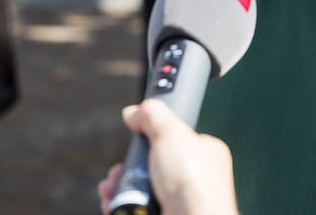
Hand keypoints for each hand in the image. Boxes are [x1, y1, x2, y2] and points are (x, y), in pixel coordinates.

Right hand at [97, 99, 237, 214]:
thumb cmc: (192, 180)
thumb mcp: (170, 132)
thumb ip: (153, 115)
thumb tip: (134, 112)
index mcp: (205, 153)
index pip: (175, 138)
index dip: (152, 137)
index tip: (135, 138)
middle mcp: (195, 177)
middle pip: (152, 164)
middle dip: (127, 166)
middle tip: (117, 169)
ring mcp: (180, 199)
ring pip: (141, 187)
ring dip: (120, 185)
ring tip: (110, 187)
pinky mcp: (166, 213)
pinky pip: (137, 206)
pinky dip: (121, 204)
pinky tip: (112, 202)